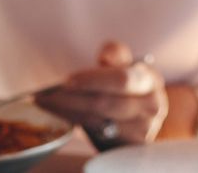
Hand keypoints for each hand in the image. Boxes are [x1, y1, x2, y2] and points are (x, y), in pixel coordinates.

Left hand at [35, 41, 167, 148]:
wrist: (144, 116)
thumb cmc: (129, 86)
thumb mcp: (125, 64)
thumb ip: (116, 53)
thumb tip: (106, 56)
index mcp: (148, 79)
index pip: (120, 79)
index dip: (92, 80)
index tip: (67, 80)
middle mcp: (151, 104)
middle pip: (105, 103)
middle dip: (71, 99)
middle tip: (45, 95)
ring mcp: (143, 127)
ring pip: (97, 120)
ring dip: (67, 111)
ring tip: (46, 102)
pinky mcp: (132, 144)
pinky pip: (96, 132)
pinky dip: (75, 121)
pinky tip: (60, 113)